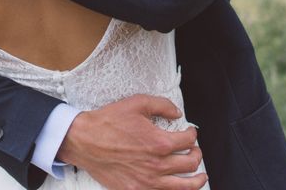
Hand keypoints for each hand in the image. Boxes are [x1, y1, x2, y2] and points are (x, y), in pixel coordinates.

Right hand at [58, 95, 207, 189]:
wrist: (84, 140)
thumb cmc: (107, 122)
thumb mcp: (136, 103)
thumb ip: (161, 105)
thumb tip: (177, 112)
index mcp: (159, 142)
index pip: (188, 141)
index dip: (192, 134)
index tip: (191, 132)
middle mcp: (157, 164)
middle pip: (190, 164)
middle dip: (197, 155)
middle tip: (195, 151)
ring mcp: (148, 181)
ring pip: (184, 186)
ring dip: (197, 180)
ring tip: (200, 176)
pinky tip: (176, 186)